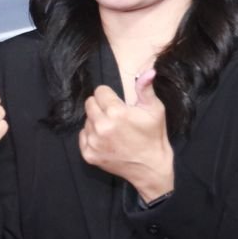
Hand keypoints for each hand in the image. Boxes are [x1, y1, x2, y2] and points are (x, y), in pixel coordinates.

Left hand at [78, 69, 173, 200]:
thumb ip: (145, 89)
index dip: (111, 96)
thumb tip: (148, 71)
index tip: (119, 104)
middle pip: (89, 103)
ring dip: (97, 122)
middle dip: (101, 107)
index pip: (100, 91)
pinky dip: (92, 136)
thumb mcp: (155, 109)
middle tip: (115, 116)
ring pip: (86, 120)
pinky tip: (107, 141)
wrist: (151, 167)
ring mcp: (93, 142)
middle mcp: (101, 126)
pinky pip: (83, 136)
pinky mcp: (88, 154)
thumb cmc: (153, 136)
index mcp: (116, 112)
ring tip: (113, 130)